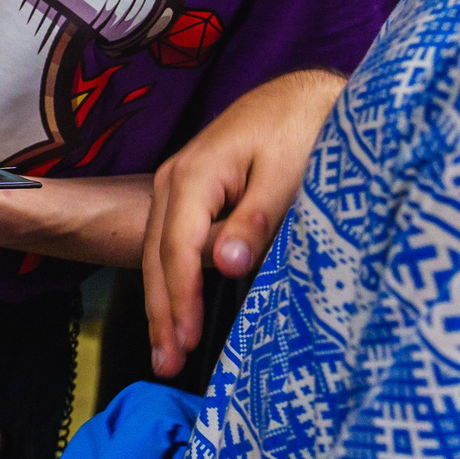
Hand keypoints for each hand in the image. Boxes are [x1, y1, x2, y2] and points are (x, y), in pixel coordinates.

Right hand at [142, 68, 343, 377]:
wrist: (302, 94)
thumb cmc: (300, 130)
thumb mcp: (286, 174)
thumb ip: (255, 219)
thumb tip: (225, 265)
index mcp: (194, 175)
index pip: (178, 248)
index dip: (180, 298)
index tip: (186, 342)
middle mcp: (174, 179)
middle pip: (156, 254)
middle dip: (160, 311)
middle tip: (165, 363)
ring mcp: (176, 183)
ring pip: (156, 250)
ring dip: (161, 300)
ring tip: (165, 350)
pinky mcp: (190, 191)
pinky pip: (168, 240)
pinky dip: (169, 278)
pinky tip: (175, 307)